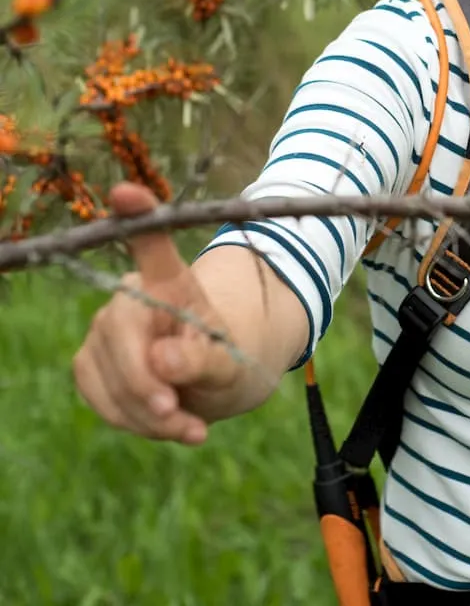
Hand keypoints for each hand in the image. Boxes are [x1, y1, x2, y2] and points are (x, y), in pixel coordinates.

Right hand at [72, 181, 239, 443]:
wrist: (213, 384)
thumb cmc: (227, 361)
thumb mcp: (231, 363)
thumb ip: (203, 360)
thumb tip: (161, 361)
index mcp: (175, 281)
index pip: (154, 245)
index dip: (140, 217)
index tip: (128, 193)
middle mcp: (131, 294)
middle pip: (119, 333)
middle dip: (146, 384)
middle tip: (179, 414)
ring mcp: (105, 327)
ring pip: (108, 376)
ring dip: (149, 414)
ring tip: (191, 425)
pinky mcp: (89, 361)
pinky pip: (99, 398)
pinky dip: (134, 422)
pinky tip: (171, 426)